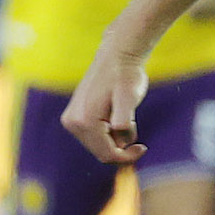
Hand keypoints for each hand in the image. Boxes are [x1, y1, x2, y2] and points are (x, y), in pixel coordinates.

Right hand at [62, 48, 150, 163]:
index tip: (143, 147)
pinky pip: (94, 137)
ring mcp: (71, 121)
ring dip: (116, 138)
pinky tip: (116, 114)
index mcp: (84, 122)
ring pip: (98, 146)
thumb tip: (119, 141)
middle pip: (101, 152)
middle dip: (121, 147)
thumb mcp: (129, 97)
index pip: (107, 155)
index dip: (128, 157)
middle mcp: (72, 123)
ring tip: (125, 115)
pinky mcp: (74, 118)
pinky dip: (109, 132)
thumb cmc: (126, 76)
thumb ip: (123, 119)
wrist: (116, 57)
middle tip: (135, 126)